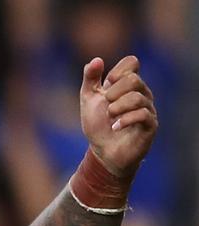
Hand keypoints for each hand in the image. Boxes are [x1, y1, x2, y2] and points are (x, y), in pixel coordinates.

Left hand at [81, 56, 157, 177]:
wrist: (103, 152)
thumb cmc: (98, 125)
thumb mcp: (89, 100)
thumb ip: (90, 79)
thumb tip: (96, 60)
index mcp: (127, 85)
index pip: (132, 62)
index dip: (118, 70)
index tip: (106, 84)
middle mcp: (141, 94)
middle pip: (134, 79)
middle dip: (114, 91)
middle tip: (106, 105)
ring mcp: (148, 109)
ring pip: (137, 97)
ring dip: (117, 107)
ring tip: (109, 117)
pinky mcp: (150, 126)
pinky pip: (143, 115)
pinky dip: (124, 120)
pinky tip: (115, 127)